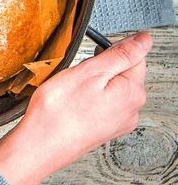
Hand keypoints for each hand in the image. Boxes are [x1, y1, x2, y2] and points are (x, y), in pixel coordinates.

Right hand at [0, 32, 151, 184]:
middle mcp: (131, 110)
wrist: (40, 144)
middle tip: (80, 73)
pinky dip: (88, 95)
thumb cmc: (60, 111)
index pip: (136, 56)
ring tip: (74, 88)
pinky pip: (102, 101)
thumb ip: (122, 54)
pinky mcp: (104, 127)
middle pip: (123, 71)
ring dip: (93, 80)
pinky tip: (74, 100)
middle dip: (101, 65)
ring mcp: (118, 121)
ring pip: (111, 85)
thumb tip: (144, 40)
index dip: (111, 49)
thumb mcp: (91, 71)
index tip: (93, 54)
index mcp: (133, 93)